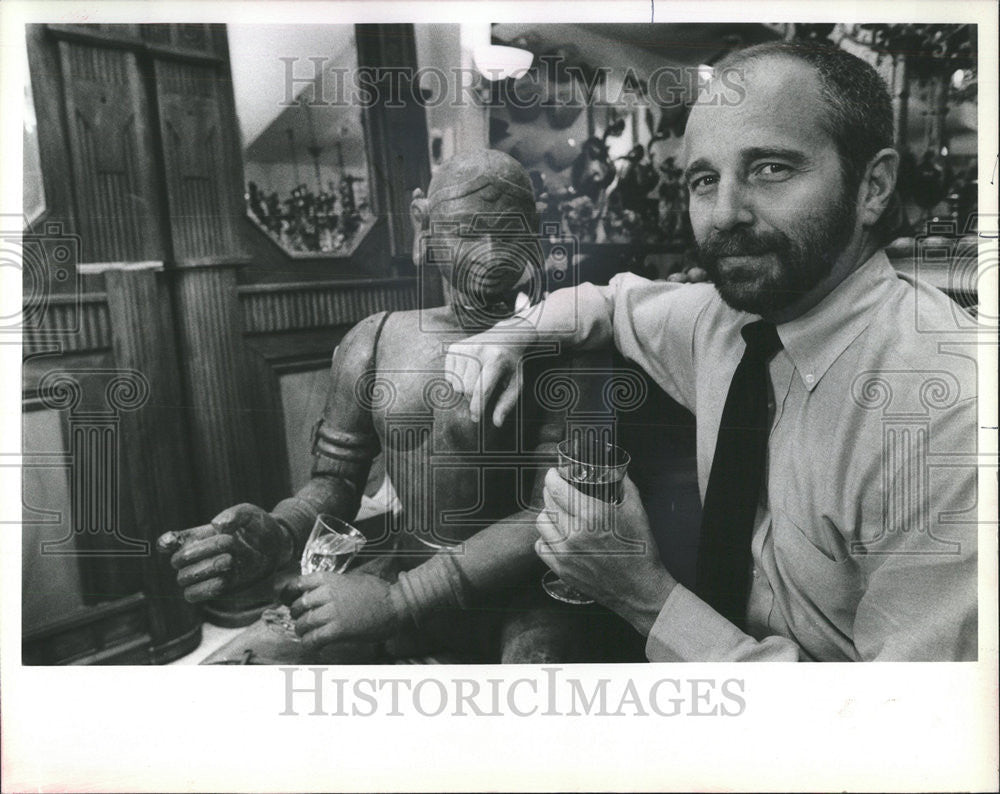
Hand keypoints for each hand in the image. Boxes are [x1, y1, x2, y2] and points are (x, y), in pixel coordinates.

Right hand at [156, 503, 288, 601]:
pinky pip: (194, 595)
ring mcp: (204, 573)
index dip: (165, 542)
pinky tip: (222, 580)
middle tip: (227, 543)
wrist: (277, 547)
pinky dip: (204, 589)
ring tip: (229, 560)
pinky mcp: (215, 589)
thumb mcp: (249, 513)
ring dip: (203, 570)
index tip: (172, 541)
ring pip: (184, 579)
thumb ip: (234, 514)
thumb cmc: (258, 527)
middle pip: (177, 560)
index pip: (169, 541)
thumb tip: (217, 525)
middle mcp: (196, 556)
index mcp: (197, 536)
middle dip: (198, 552)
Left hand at [283, 571, 400, 647]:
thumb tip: (317, 593)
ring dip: (302, 631)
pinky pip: (314, 639)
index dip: (287, 593)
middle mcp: (327, 594)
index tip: (285, 600)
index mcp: (329, 579)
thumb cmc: (378, 591)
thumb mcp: (352, 579)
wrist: (395, 604)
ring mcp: (332, 612)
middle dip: (296, 615)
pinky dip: (310, 644)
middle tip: (300, 620)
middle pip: (298, 606)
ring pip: (304, 624)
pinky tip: (314, 645)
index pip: (298, 583)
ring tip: (307, 634)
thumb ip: (333, 584)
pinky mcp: (338, 630)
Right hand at [444, 320, 536, 426]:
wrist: (506, 337)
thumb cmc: (511, 364)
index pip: (481, 390)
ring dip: (465, 389)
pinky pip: (448, 376)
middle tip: (482, 392)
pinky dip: (457, 380)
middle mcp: (477, 351)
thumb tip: (497, 423)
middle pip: (466, 389)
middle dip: (473, 398)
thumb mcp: (516, 383)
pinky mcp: (454, 348)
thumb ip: (506, 403)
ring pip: (456, 385)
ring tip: (477, 379)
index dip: (477, 408)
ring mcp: (464, 348)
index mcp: (495, 360)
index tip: (476, 419)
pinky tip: (468, 371)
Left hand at [535, 469, 676, 634]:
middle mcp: (575, 533)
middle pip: (549, 503)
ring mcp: (566, 553)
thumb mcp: (637, 512)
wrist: (640, 589)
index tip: (554, 474)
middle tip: (558, 490)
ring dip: (548, 514)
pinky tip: (557, 536)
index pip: (558, 488)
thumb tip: (619, 471)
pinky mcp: (562, 569)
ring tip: (558, 513)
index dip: (552, 477)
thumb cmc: (640, 551)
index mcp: (593, 515)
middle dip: (551, 492)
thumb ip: (625, 486)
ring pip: (542, 523)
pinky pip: (541, 546)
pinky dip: (546, 538)